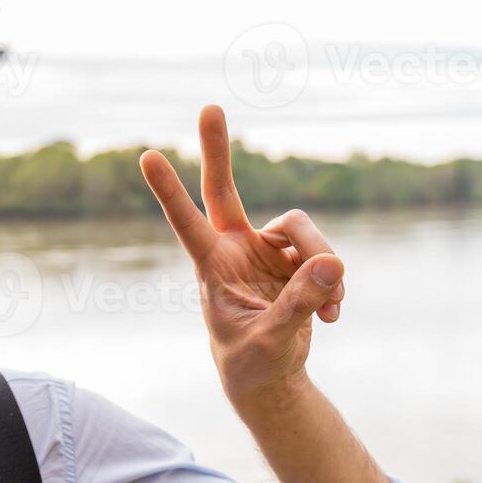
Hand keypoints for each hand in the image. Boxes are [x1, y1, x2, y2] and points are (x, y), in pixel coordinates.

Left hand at [138, 105, 345, 403]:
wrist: (270, 376)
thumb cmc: (254, 361)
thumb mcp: (273, 341)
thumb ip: (299, 304)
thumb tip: (331, 263)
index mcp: (212, 267)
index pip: (186, 223)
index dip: (168, 191)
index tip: (146, 155)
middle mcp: (235, 249)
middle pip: (224, 189)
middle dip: (218, 150)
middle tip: (208, 106)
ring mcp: (267, 250)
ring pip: (305, 231)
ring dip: (326, 266)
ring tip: (330, 308)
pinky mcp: (297, 259)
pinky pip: (327, 257)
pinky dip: (336, 285)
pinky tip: (332, 315)